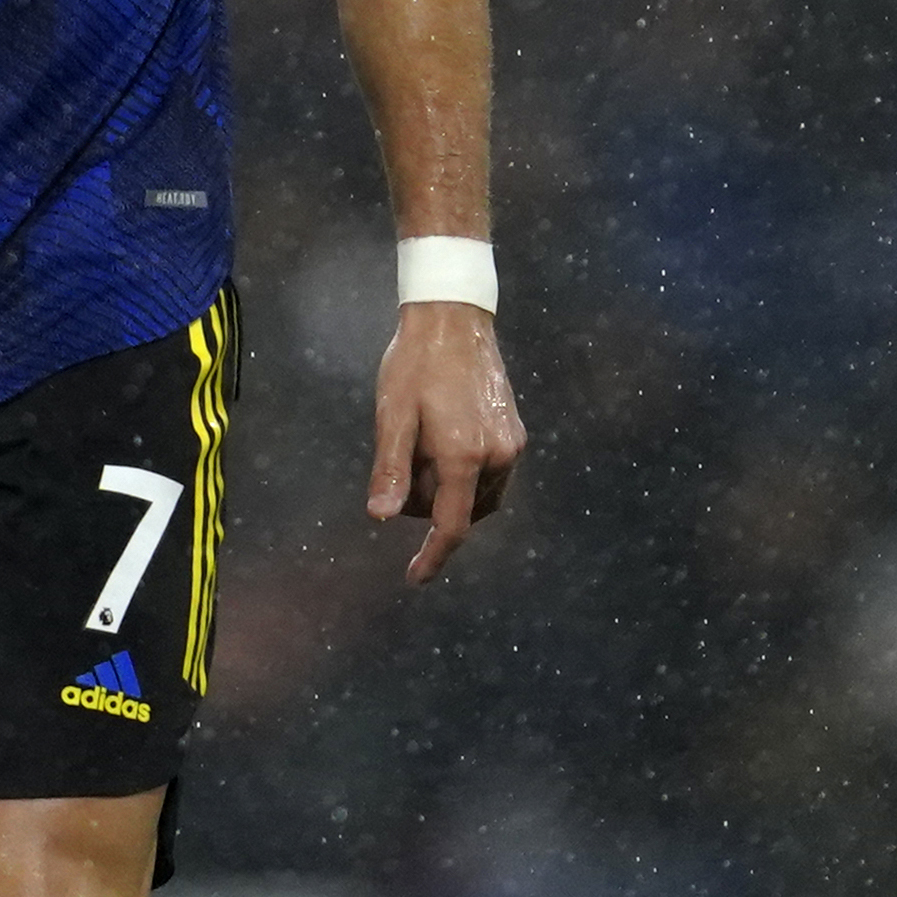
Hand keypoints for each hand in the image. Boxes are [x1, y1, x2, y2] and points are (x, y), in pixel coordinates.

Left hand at [368, 300, 523, 585]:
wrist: (454, 318)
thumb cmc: (415, 365)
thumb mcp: (393, 416)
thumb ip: (390, 469)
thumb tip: (380, 518)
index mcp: (464, 455)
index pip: (451, 526)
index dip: (433, 557)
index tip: (415, 578)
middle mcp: (497, 455)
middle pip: (464, 511)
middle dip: (430, 509)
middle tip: (400, 473)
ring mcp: (511, 444)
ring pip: (481, 496)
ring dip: (450, 495)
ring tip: (420, 457)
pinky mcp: (516, 432)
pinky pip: (493, 475)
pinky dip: (467, 479)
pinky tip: (441, 449)